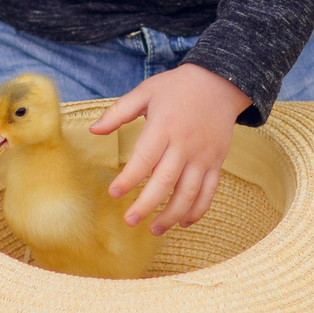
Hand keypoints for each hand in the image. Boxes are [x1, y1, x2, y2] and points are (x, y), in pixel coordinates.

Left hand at [92, 64, 250, 234]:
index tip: (113, 194)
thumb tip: (93, 130)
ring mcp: (203, 156)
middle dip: (146, 205)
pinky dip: (198, 210)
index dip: (128, 179)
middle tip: (129, 220)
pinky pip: (209, 192)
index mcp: (163, 127)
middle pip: (165, 182)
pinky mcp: (216, 162)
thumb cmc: (177, 87)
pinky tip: (184, 222)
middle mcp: (184, 145)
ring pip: (188, 193)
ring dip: (172, 215)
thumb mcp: (145, 91)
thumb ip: (119, 112)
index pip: (144, 159)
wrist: (219, 82)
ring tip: (154, 229)